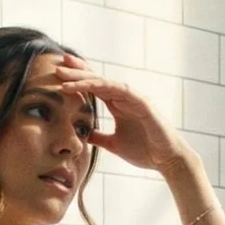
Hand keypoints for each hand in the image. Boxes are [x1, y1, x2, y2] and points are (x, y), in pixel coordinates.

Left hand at [54, 54, 196, 174]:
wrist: (167, 160)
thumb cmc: (145, 151)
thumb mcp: (114, 144)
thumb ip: (99, 137)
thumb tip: (83, 134)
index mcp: (118, 104)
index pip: (94, 87)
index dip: (77, 79)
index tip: (58, 75)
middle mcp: (124, 97)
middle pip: (97, 79)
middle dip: (76, 72)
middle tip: (57, 65)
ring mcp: (133, 98)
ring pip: (104, 81)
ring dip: (84, 78)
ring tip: (64, 76)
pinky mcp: (141, 102)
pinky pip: (119, 90)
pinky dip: (102, 86)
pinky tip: (87, 84)